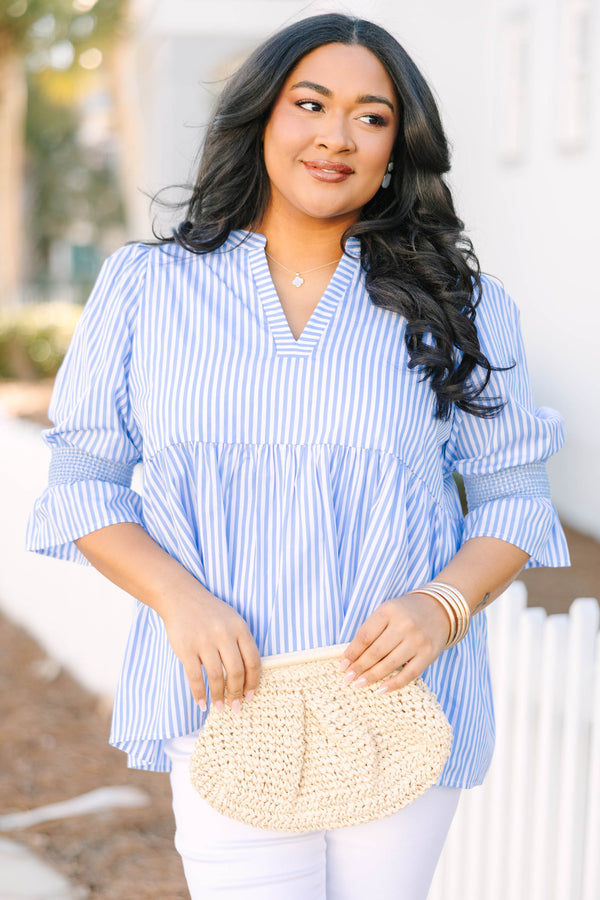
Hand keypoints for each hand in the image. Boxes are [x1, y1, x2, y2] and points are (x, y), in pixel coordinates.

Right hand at [161, 588, 260, 712]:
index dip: (253, 682)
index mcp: (239, 628)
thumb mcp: (232, 620)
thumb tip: (247, 677)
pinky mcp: (186, 648)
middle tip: (236, 708)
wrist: (180, 597)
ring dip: (218, 696)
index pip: (253, 660)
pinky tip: (202, 703)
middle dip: (237, 693)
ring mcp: (204, 641)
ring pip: (215, 676)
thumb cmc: (209, 612)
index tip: (251, 696)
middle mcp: (224, 634)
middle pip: (236, 671)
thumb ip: (241, 643)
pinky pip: (194, 676)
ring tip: (220, 707)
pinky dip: (199, 693)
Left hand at [340, 592, 449, 692]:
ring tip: (358, 684)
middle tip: (347, 679)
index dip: (351, 652)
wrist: (440, 609)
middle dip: (359, 667)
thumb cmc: (406, 612)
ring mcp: (417, 640)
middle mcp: (404, 625)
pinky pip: (409, 674)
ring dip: (371, 677)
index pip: (365, 636)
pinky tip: (380, 690)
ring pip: (389, 664)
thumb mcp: (387, 611)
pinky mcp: (429, 654)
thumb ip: (371, 630)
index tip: (342, 665)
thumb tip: (351, 657)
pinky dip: (393, 684)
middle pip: (375, 651)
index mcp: (389, 611)